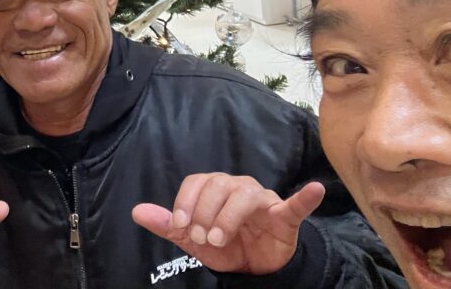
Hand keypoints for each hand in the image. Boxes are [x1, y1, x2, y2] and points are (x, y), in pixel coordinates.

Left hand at [132, 174, 324, 274]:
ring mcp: (263, 199)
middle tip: (203, 239)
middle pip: (218, 185)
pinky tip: (313, 189)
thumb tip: (136, 212)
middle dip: (205, 213)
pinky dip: (304, 197)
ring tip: (219, 239)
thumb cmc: (224, 244)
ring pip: (245, 195)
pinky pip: (295, 204)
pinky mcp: (284, 216)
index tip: (182, 227)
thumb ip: (167, 225)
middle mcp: (238, 187)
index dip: (186, 203)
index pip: (197, 182)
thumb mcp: (192, 239)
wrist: (254, 267)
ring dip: (228, 217)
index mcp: (215, 187)